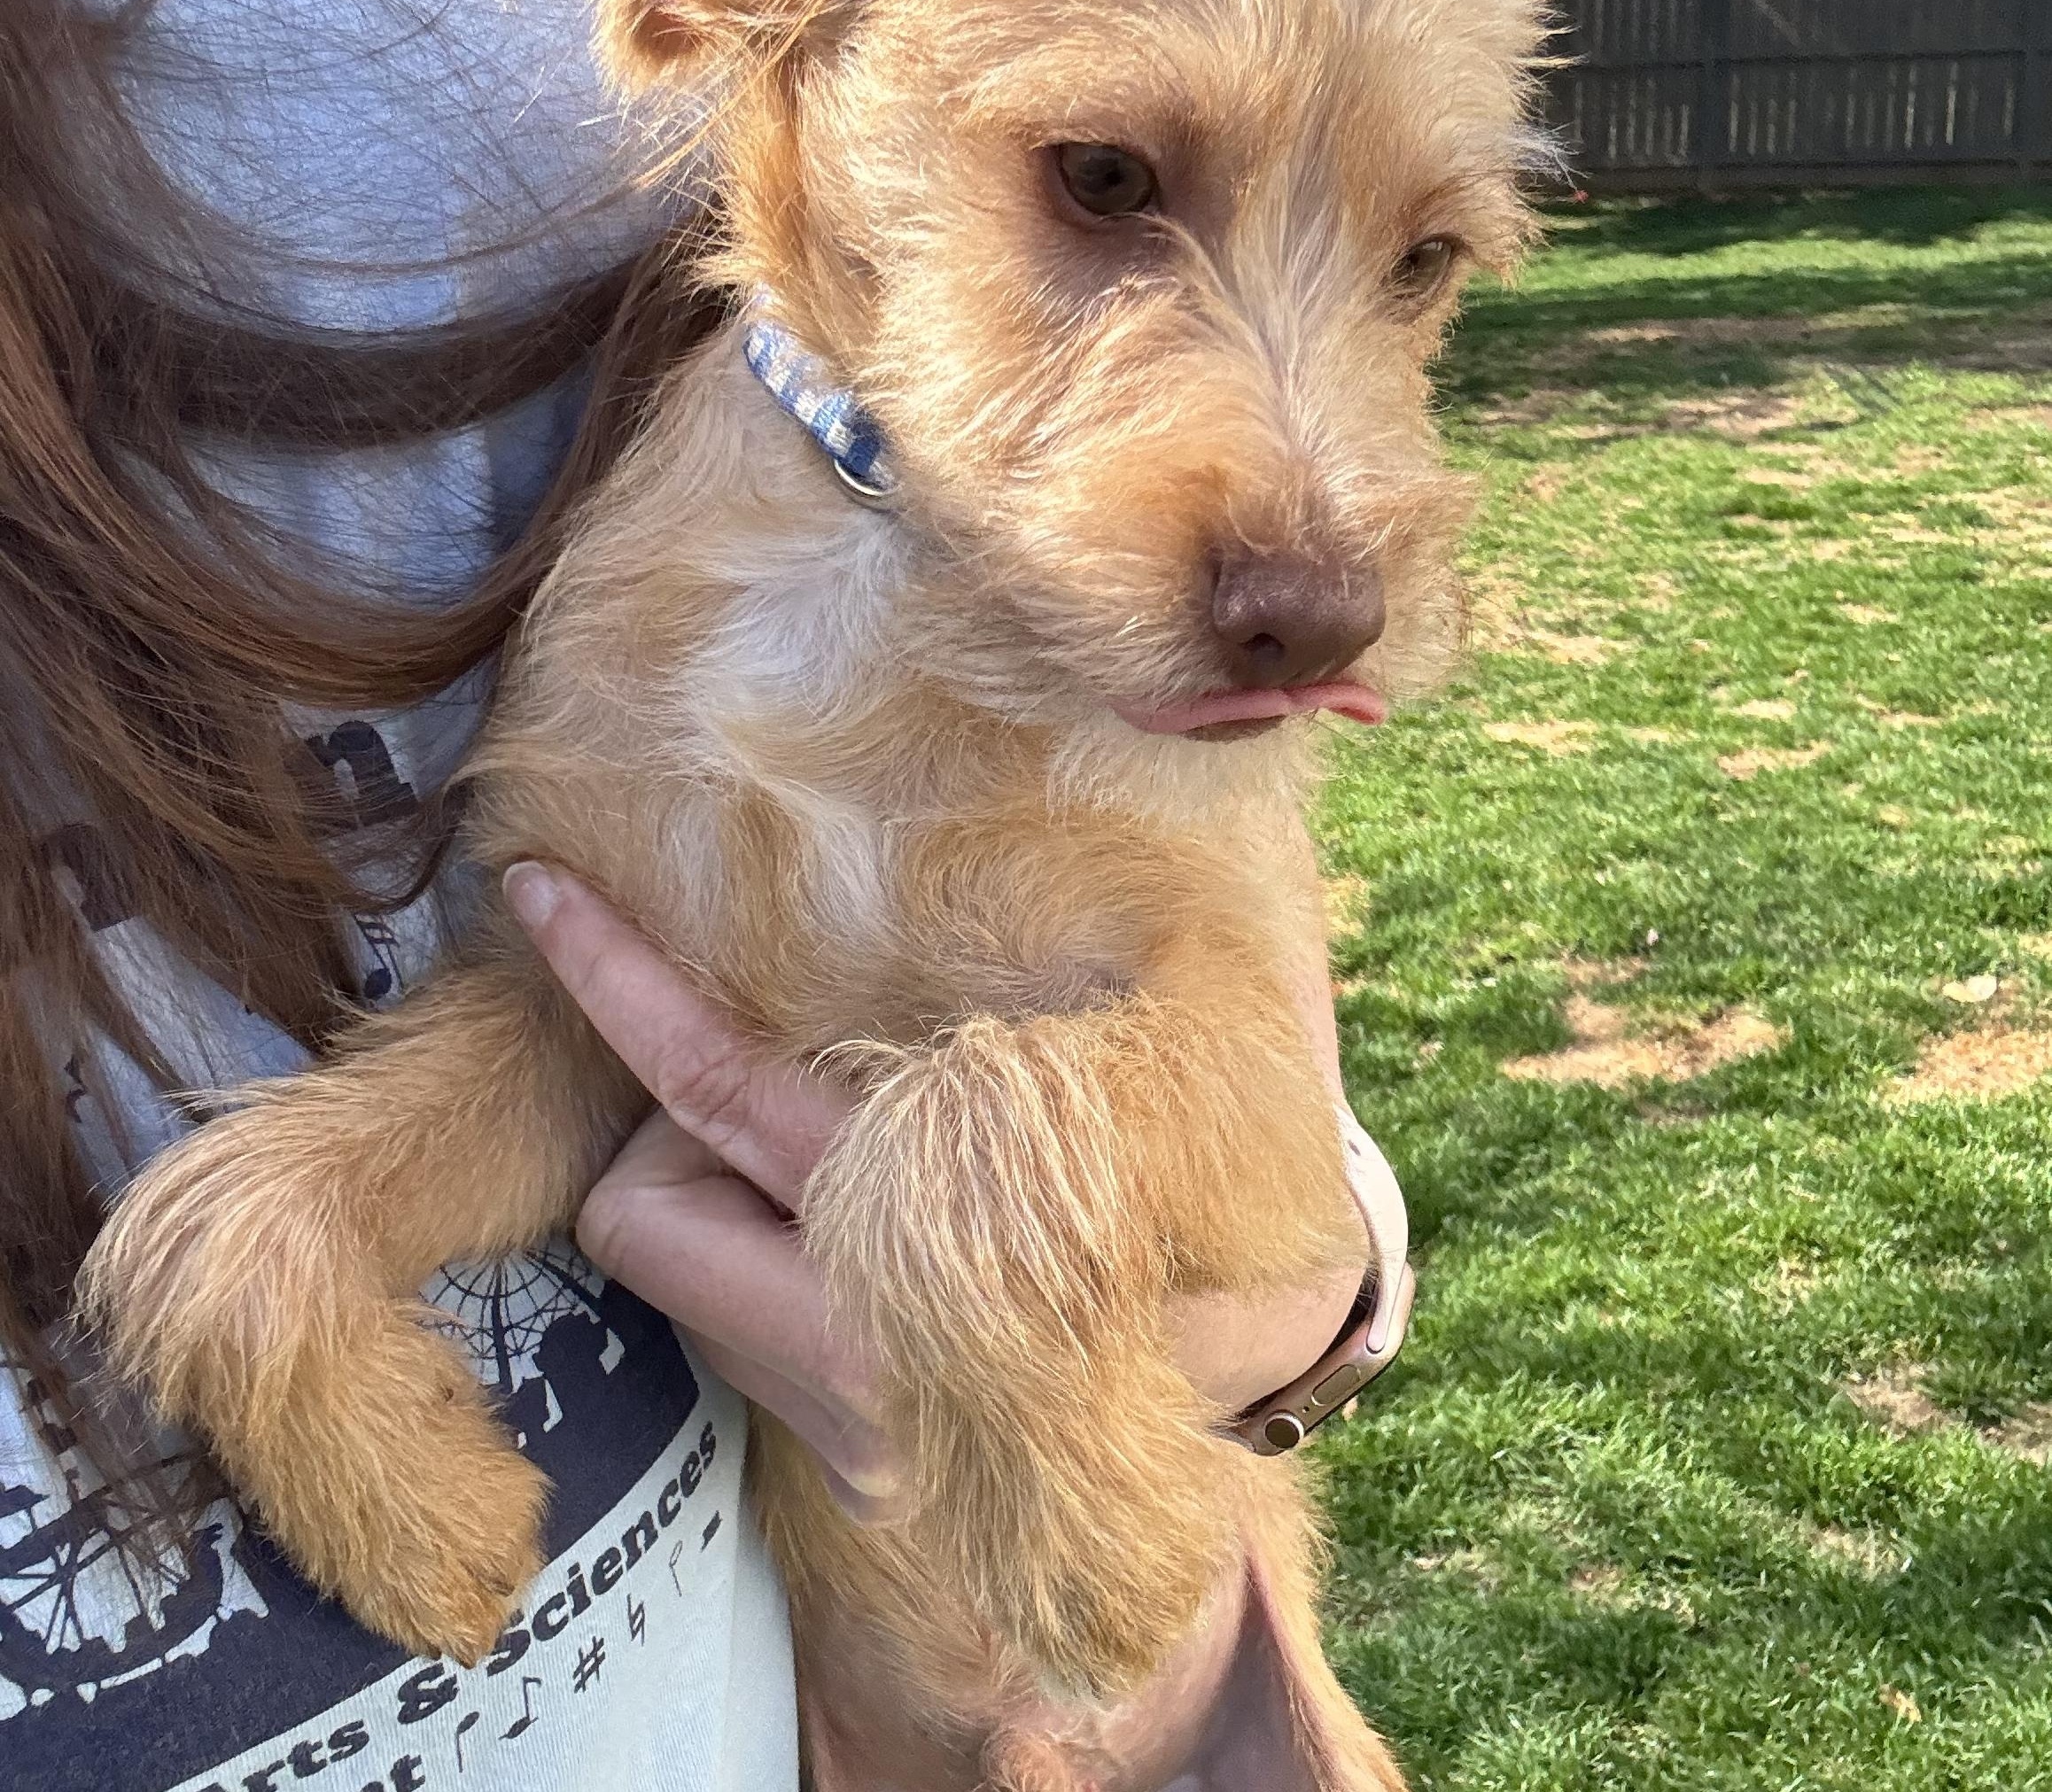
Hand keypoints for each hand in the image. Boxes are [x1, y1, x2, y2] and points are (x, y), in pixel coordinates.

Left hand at [503, 863, 1397, 1518]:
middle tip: (802, 1103)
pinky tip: (872, 1247)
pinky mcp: (831, 1456)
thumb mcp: (1127, 1084)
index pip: (718, 1088)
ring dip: (734, 1199)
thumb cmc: (1192, 1218)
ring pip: (679, 1270)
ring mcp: (830, 1428)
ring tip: (860, 1181)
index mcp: (920, 1248)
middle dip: (684, 1134)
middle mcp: (845, 1365)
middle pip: (640, 1207)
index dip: (623, 977)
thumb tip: (950, 881)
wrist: (1233, 1450)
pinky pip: (733, 1319)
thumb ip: (1022, 1019)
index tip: (536, 889)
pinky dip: (773, 1258)